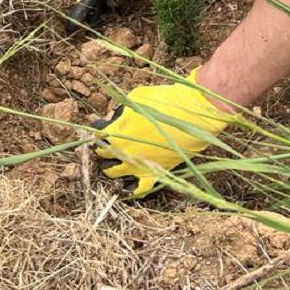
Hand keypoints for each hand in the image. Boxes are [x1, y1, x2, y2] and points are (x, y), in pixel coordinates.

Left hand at [92, 70, 231, 197]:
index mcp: (116, 133)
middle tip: (110, 142)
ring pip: (114, 174)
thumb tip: (115, 119)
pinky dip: (130, 188)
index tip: (103, 127)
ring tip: (118, 159)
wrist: (192, 115)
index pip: (97, 137)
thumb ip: (121, 112)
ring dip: (112, 166)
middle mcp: (123, 153)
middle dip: (104, 148)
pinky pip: (137, 190)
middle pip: (102, 156)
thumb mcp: (136, 99)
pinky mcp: (154, 175)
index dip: (98, 131)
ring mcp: (137, 166)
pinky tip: (129, 182)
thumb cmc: (164, 102)